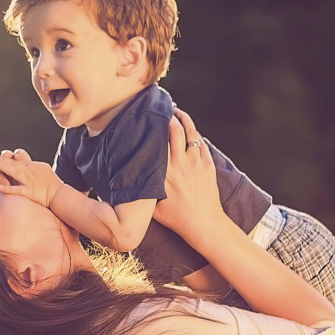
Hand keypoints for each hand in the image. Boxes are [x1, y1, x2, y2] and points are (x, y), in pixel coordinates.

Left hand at [0, 148, 63, 207]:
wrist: (59, 194)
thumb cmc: (51, 182)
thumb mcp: (42, 169)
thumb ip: (31, 165)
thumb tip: (22, 161)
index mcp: (31, 166)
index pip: (18, 158)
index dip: (8, 157)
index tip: (0, 155)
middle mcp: (29, 172)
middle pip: (13, 164)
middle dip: (0, 160)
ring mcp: (28, 182)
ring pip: (15, 173)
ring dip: (5, 168)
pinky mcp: (30, 192)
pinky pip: (18, 190)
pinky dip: (10, 189)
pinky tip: (0, 187)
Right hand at [154, 107, 225, 236]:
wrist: (203, 224)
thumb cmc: (174, 217)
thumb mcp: (151, 205)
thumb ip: (141, 188)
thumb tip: (126, 177)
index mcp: (163, 173)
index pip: (156, 141)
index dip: (152, 126)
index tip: (147, 119)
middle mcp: (179, 164)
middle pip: (174, 129)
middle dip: (168, 116)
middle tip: (163, 110)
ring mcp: (196, 163)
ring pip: (190, 132)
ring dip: (182, 119)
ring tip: (176, 112)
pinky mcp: (208, 165)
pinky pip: (200, 142)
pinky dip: (193, 132)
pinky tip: (188, 129)